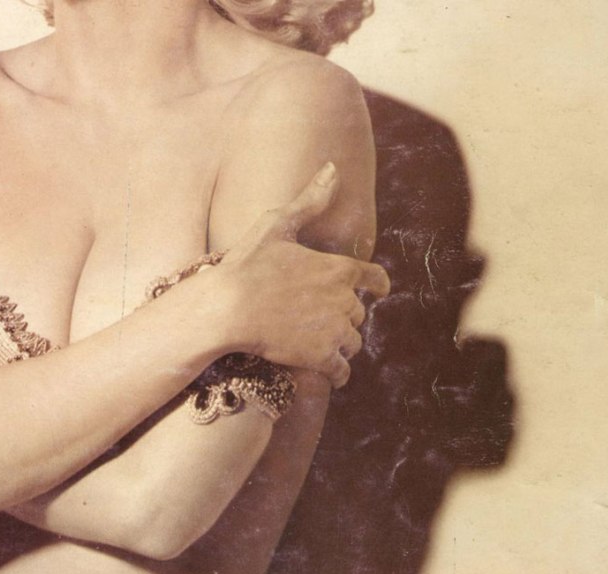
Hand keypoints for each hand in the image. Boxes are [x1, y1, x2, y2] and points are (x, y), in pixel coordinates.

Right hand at [216, 162, 389, 386]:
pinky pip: (341, 371)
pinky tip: (324, 371)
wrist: (228, 308)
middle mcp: (344, 300)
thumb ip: (310, 200)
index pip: (375, 278)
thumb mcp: (277, 224)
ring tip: (315, 341)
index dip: (377, 285)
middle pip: (359, 313)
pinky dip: (336, 372)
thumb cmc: (248, 264)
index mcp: (338, 268)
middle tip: (318, 317)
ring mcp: (334, 331)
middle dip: (343, 315)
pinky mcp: (321, 357)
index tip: (379, 291)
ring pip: (352, 342)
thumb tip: (332, 167)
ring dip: (339, 343)